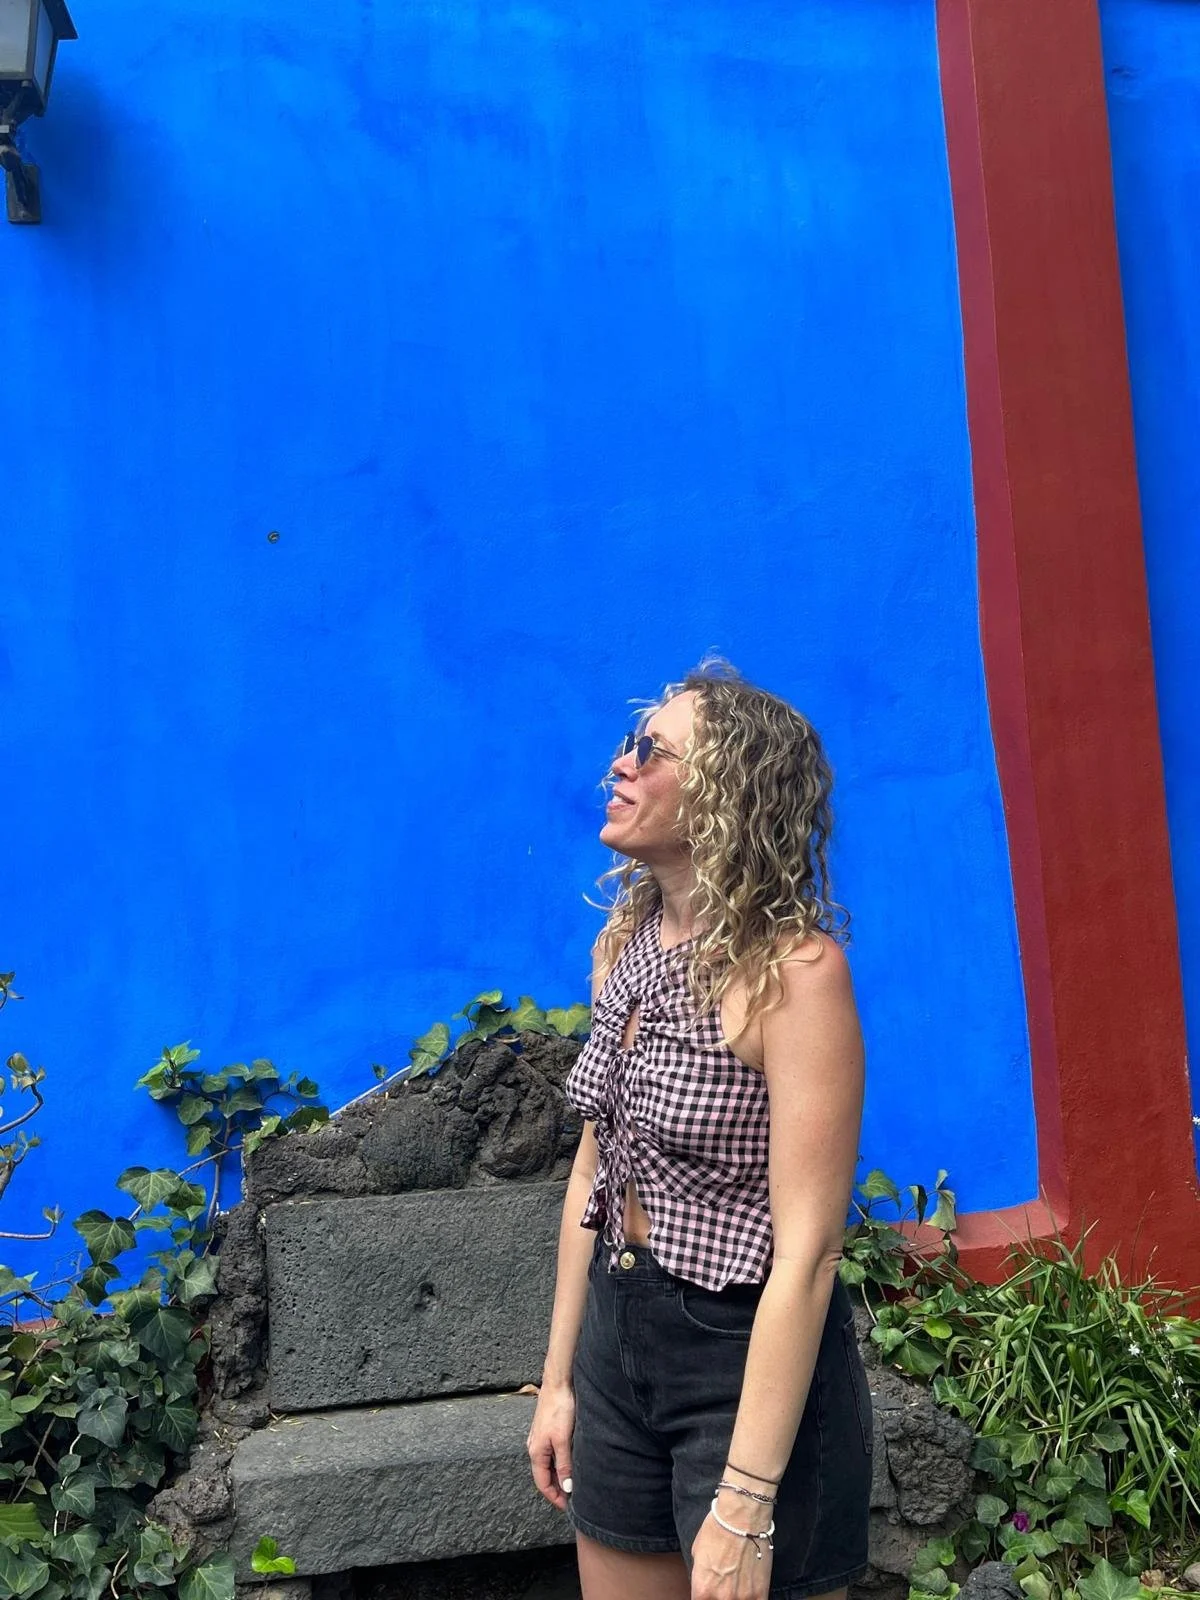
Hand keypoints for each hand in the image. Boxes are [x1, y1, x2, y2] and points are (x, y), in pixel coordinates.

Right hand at [526, 1382, 574, 1511]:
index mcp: (536, 1452)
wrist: (558, 1382)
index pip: (542, 1483)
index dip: (554, 1497)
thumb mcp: (563, 1440)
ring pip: (548, 1464)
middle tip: (573, 1498)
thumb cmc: (559, 1408)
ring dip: (558, 1476)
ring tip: (573, 1483)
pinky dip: (559, 1463)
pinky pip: (551, 1453)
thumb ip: (564, 1465)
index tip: (567, 1507)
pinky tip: (569, 1462)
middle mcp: (534, 1446)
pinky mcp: (547, 1429)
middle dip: (556, 1488)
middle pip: (543, 1475)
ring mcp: (540, 1438)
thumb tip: (566, 1488)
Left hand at [690, 1509, 773, 1599]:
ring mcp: (742, 1597)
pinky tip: (749, 1592)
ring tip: (738, 1585)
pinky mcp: (760, 1593)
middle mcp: (722, 1597)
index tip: (707, 1593)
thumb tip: (705, 1582)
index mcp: (703, 1588)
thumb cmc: (718, 1528)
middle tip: (724, 1585)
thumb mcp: (698, 1552)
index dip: (704, 1597)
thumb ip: (701, 1575)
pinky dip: (751, 1599)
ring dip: (736, 1597)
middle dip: (719, 1596)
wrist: (742, 1516)